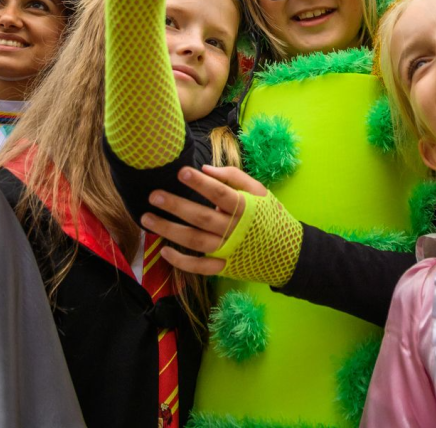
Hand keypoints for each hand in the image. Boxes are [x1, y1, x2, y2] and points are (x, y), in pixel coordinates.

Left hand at [140, 165, 267, 275]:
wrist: (289, 253)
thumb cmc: (270, 217)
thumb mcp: (260, 192)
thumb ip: (234, 177)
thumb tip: (205, 168)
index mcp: (244, 208)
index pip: (220, 193)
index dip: (200, 184)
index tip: (181, 172)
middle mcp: (234, 230)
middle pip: (201, 217)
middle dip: (176, 206)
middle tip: (153, 196)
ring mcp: (228, 251)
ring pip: (194, 241)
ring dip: (169, 230)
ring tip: (147, 219)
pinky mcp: (224, 267)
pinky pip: (200, 267)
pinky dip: (181, 262)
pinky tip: (163, 251)